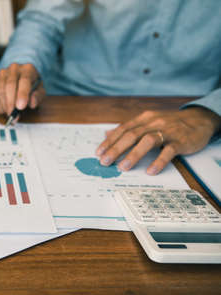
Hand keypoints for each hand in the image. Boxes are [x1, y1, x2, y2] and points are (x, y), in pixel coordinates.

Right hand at [0, 63, 45, 115]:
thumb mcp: (40, 90)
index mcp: (28, 69)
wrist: (24, 76)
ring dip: (3, 104)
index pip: (24, 80)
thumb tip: (32, 103)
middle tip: (12, 114)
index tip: (20, 107)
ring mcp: (3, 73)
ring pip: (0, 88)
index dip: (22, 94)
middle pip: (10, 84)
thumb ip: (38, 96)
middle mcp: (14, 68)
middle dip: (11, 102)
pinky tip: (2, 110)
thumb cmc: (33, 85)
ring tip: (8, 114)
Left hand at [96, 107, 220, 174]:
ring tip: (123, 167)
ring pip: (147, 141)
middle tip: (105, 161)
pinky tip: (150, 171)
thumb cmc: (170, 123)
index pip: (123, 129)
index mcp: (144, 118)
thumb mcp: (148, 121)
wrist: (199, 120)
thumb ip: (128, 128)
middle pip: (131, 135)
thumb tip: (107, 133)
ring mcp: (167, 131)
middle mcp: (154, 123)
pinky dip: (158, 161)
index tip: (99, 152)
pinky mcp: (181, 141)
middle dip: (116, 149)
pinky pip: (168, 151)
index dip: (110, 141)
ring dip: (133, 154)